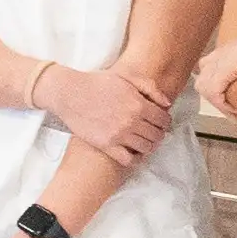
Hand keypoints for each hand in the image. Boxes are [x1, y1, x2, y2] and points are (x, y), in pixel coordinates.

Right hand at [29, 58, 162, 163]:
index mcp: (139, 105)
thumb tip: (167, 104)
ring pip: (146, 148)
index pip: (164, 121)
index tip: (159, 121)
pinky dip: (134, 158)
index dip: (164, 121)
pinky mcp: (106, 145)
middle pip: (157, 136)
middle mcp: (132, 122)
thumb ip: (150, 88)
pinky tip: (131, 151)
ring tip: (141, 140)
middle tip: (150, 130)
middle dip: (157, 133)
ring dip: (148, 145)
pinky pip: (128, 160)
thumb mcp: (126, 77)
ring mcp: (119, 135)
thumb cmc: (97, 83)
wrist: (69, 93)